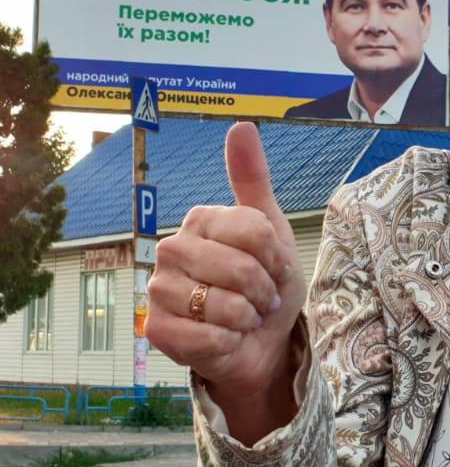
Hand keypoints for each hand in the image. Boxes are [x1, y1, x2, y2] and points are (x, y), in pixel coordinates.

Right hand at [145, 122, 305, 428]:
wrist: (260, 342)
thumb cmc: (266, 285)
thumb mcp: (271, 230)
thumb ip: (253, 179)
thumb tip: (241, 125)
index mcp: (200, 221)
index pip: (254, 231)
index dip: (277, 258)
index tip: (276, 268)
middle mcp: (171, 250)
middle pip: (240, 268)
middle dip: (265, 291)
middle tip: (262, 298)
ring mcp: (158, 290)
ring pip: (223, 304)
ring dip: (248, 317)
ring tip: (244, 317)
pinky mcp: (155, 330)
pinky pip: (206, 336)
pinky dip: (229, 341)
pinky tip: (225, 338)